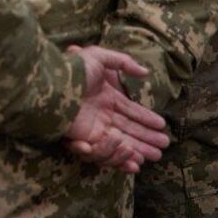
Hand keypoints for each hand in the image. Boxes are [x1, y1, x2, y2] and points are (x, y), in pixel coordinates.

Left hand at [62, 45, 169, 173]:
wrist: (54, 86)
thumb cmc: (74, 70)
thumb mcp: (98, 57)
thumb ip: (122, 61)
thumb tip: (145, 71)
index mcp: (105, 96)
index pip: (130, 110)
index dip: (146, 119)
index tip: (161, 125)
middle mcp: (101, 113)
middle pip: (129, 129)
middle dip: (147, 138)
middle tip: (164, 145)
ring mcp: (93, 127)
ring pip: (122, 142)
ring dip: (140, 149)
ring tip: (156, 155)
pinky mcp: (86, 139)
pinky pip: (108, 151)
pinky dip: (122, 157)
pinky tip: (136, 160)